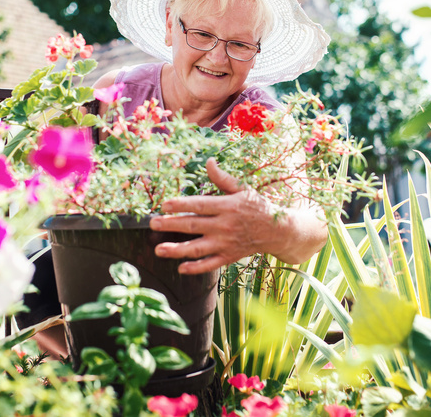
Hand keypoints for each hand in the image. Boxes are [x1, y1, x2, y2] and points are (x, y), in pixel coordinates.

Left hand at [150, 158, 285, 274]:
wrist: (277, 231)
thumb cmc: (257, 206)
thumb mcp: (242, 189)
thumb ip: (222, 178)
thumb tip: (209, 161)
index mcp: (227, 206)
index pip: (199, 205)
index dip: (181, 205)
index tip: (164, 205)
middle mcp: (224, 226)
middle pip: (193, 225)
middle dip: (171, 225)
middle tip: (153, 224)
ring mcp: (226, 243)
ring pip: (198, 248)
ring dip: (177, 250)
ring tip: (159, 250)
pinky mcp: (229, 256)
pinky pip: (210, 264)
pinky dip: (196, 268)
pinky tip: (180, 268)